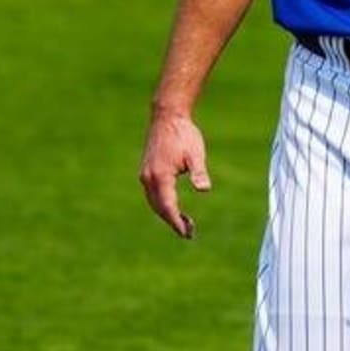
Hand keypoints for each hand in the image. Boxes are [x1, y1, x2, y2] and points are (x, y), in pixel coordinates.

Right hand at [139, 112, 210, 238]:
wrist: (167, 116)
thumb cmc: (183, 134)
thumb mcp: (196, 153)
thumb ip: (199, 172)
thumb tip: (204, 189)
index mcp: (160, 175)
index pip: (168, 206)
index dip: (177, 222)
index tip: (187, 234)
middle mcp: (149, 177)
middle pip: (159, 208)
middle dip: (173, 221)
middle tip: (190, 232)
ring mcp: (145, 175)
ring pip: (154, 202)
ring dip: (168, 214)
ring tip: (186, 223)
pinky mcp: (147, 172)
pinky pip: (153, 195)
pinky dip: (163, 205)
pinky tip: (175, 208)